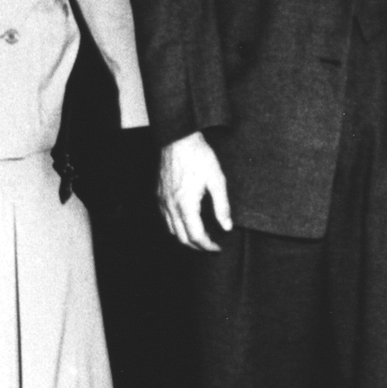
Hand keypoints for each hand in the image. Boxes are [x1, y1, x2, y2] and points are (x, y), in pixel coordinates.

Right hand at [156, 132, 231, 251]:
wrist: (178, 139)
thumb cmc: (198, 156)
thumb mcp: (217, 180)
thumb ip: (222, 206)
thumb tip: (227, 226)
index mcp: (186, 204)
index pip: (196, 236)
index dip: (208, 246)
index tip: (218, 248)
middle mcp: (171, 206)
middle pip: (182, 238)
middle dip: (197, 247)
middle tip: (211, 247)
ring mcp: (162, 201)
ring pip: (172, 231)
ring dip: (186, 238)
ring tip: (201, 237)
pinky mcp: (159, 195)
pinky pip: (165, 219)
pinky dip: (176, 227)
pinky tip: (187, 222)